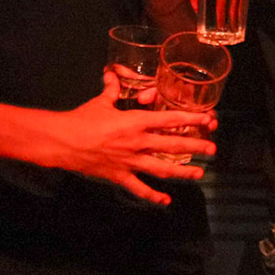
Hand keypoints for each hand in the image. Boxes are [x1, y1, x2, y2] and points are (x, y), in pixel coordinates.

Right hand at [38, 71, 216, 204]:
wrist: (63, 142)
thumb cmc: (82, 119)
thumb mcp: (101, 102)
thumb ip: (112, 89)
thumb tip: (112, 75)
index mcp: (135, 121)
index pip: (169, 119)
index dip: (191, 119)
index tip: (207, 120)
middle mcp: (137, 142)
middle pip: (172, 145)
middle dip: (195, 147)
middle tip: (212, 149)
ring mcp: (130, 162)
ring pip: (162, 168)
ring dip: (182, 172)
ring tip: (199, 173)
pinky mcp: (119, 176)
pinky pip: (139, 188)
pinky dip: (153, 195)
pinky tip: (166, 200)